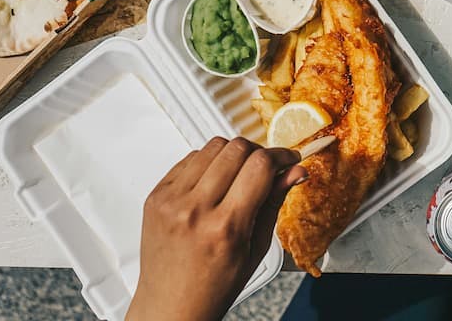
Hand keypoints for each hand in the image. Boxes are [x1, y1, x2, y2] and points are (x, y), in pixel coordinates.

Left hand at [127, 137, 305, 320]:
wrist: (171, 305)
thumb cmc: (213, 286)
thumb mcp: (255, 249)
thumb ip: (274, 202)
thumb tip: (295, 172)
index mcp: (225, 227)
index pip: (260, 166)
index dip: (281, 156)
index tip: (288, 160)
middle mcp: (194, 210)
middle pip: (236, 148)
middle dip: (258, 153)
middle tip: (265, 168)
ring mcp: (171, 200)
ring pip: (212, 147)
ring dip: (232, 155)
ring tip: (237, 176)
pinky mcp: (156, 195)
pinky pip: (188, 158)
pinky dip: (207, 163)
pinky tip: (213, 183)